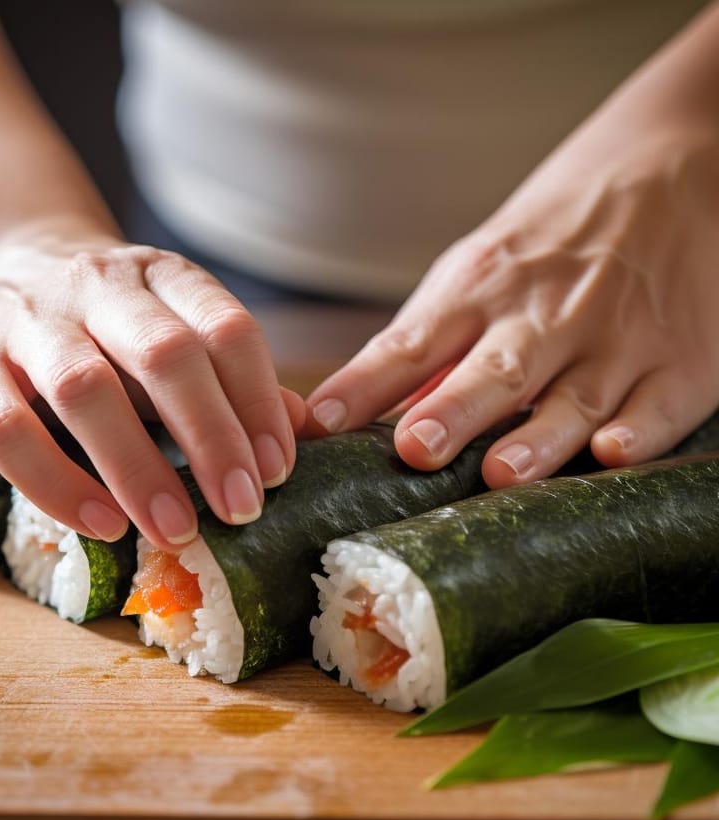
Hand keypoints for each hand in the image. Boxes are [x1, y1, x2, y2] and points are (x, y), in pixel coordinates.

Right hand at [0, 220, 304, 549]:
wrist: (3, 261)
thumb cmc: (108, 325)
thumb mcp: (173, 332)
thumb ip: (231, 380)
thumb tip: (301, 430)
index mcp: (161, 275)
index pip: (224, 329)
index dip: (258, 401)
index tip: (278, 469)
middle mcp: (95, 285)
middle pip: (164, 355)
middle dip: (211, 438)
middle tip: (243, 508)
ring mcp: (24, 321)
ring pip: (84, 388)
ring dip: (138, 468)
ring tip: (177, 530)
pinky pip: (8, 431)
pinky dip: (57, 485)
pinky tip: (101, 524)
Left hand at [307, 127, 718, 485]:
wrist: (675, 166)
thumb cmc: (548, 240)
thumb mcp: (477, 270)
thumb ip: (429, 347)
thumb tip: (363, 418)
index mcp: (479, 292)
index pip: (410, 344)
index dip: (362, 386)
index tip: (318, 423)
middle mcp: (543, 318)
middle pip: (494, 372)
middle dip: (454, 411)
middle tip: (416, 448)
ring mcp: (616, 340)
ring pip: (576, 398)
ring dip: (539, 438)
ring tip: (500, 473)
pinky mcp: (681, 362)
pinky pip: (661, 403)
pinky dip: (641, 430)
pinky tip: (614, 451)